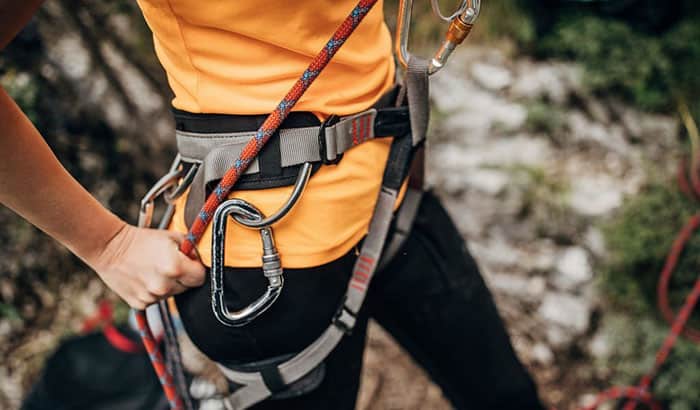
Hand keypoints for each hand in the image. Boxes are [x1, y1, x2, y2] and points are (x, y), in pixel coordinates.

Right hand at [89, 224, 205, 308]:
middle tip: (170, 264)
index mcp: (175, 268)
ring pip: (172, 294)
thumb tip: (202, 260)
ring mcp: (151, 297)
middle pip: (187, 288)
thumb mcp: (172, 237)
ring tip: (154, 269)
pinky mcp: (140, 304)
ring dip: (169, 285)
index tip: (190, 263)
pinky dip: (154, 291)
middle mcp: (164, 286)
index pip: (201, 278)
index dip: (197, 269)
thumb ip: (192, 249)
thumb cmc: (142, 240)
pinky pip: (156, 299)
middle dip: (184, 277)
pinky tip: (145, 277)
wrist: (110, 248)